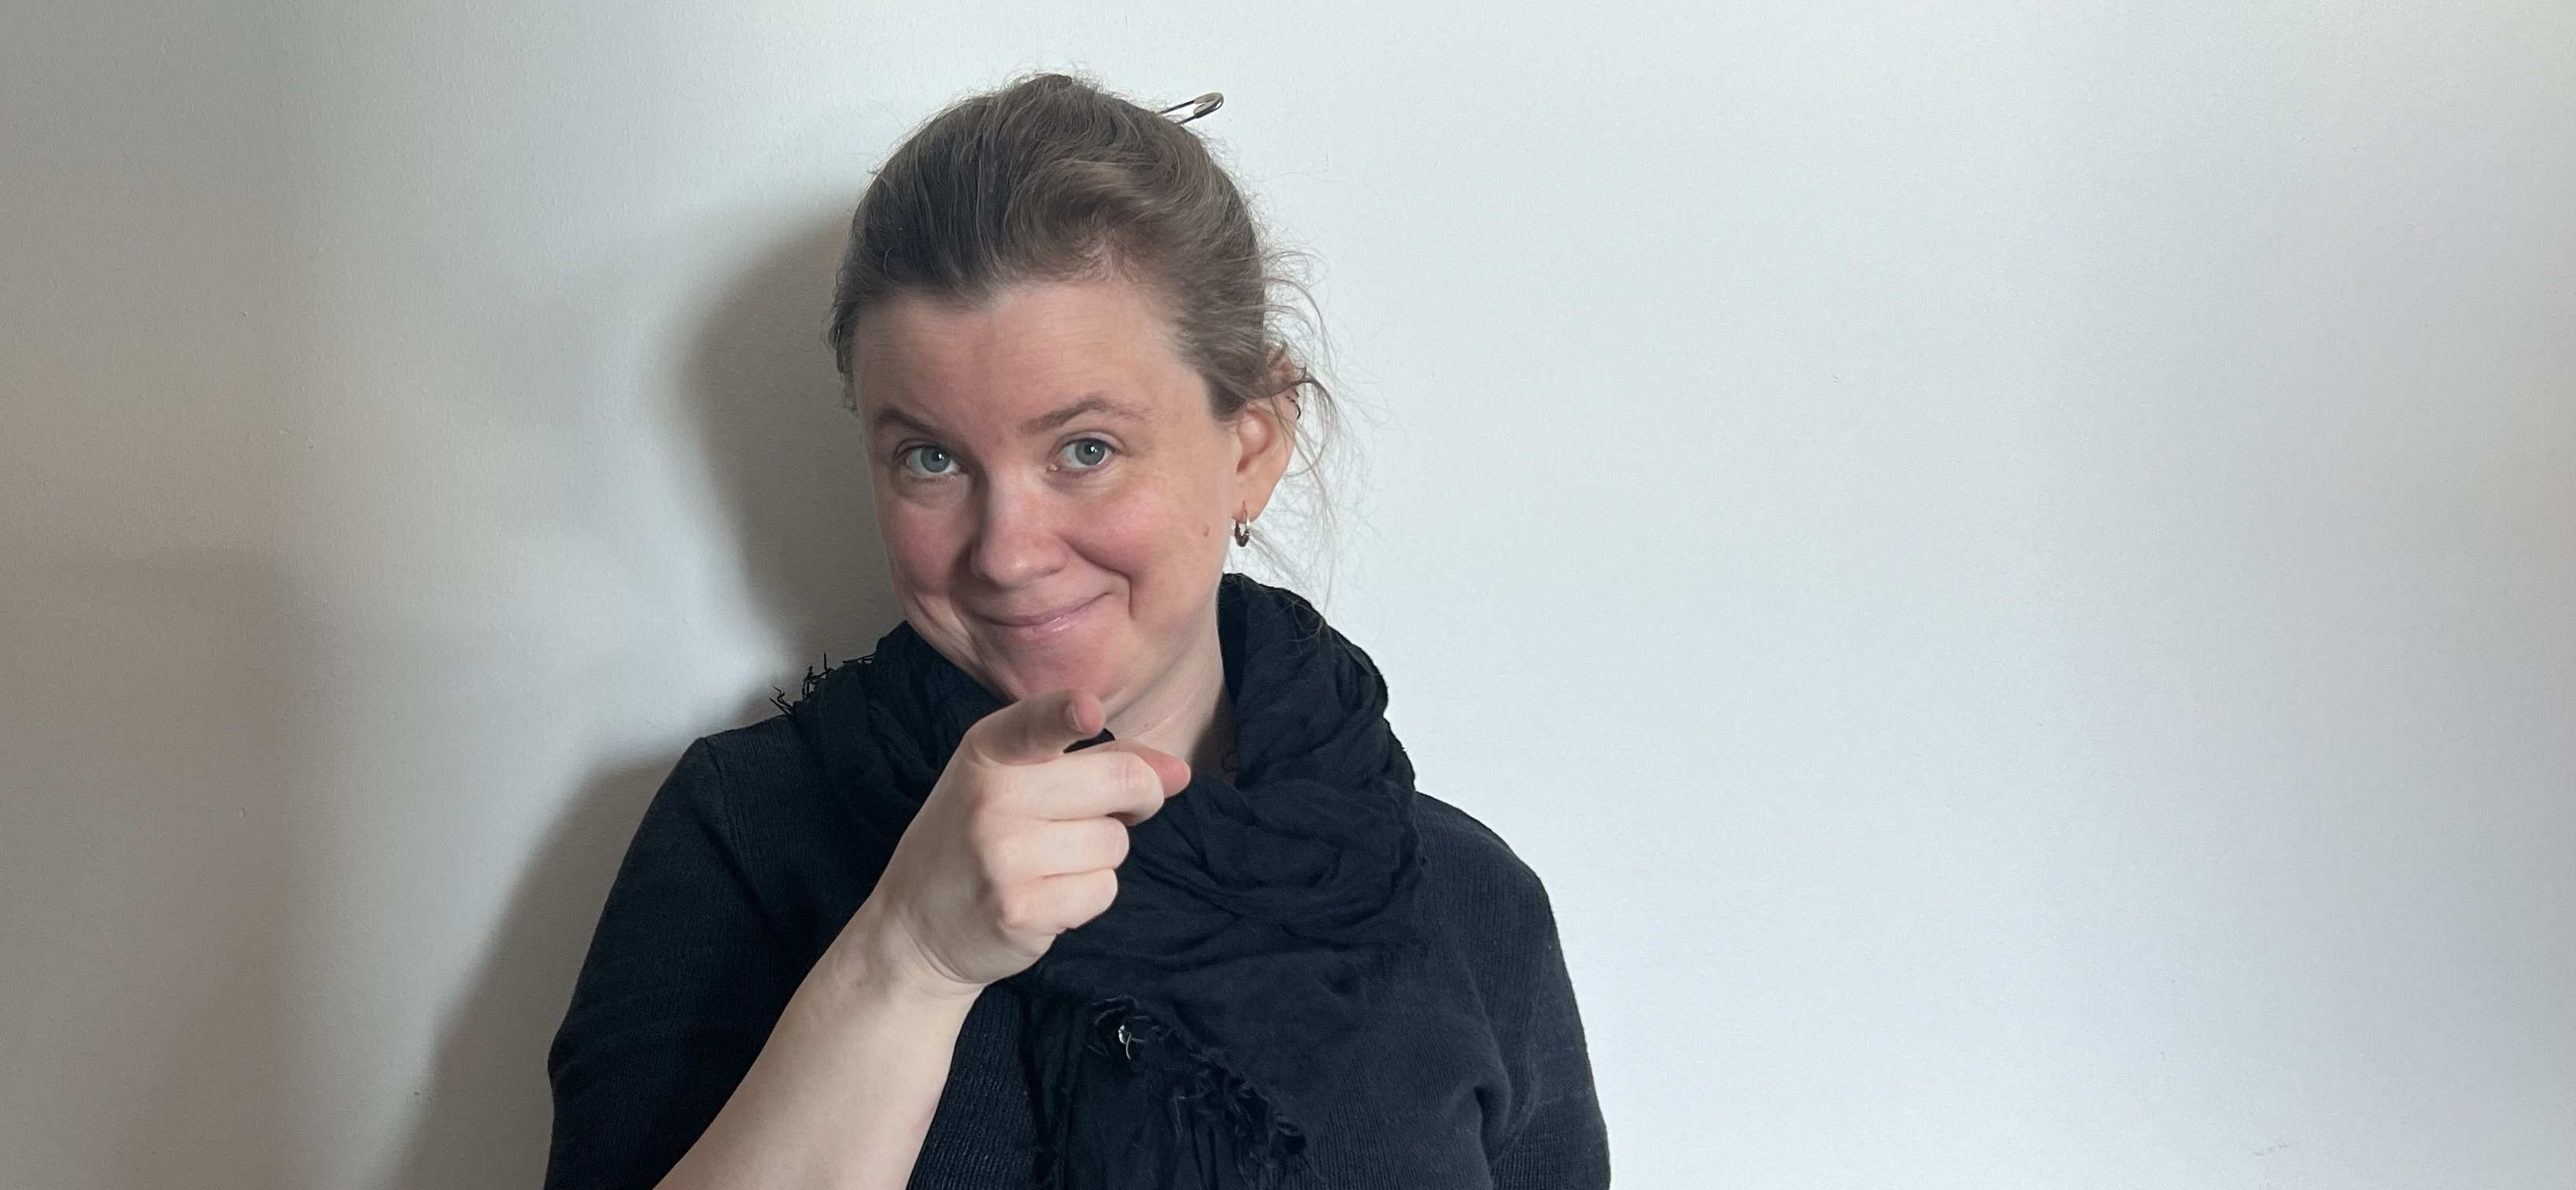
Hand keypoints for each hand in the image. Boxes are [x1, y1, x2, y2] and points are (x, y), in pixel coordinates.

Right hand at [839, 690, 1189, 997]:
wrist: (915, 927)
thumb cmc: (980, 837)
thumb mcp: (1019, 780)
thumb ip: (1100, 762)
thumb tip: (1178, 771)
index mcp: (989, 749)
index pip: (1036, 722)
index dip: (1068, 715)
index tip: (1089, 712)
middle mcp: (991, 796)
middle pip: (1122, 781)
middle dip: (1139, 798)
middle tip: (1110, 812)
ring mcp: (1002, 855)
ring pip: (1116, 842)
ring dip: (1101, 855)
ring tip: (1050, 862)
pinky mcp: (1019, 910)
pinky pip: (1103, 890)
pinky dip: (1088, 895)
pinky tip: (1046, 895)